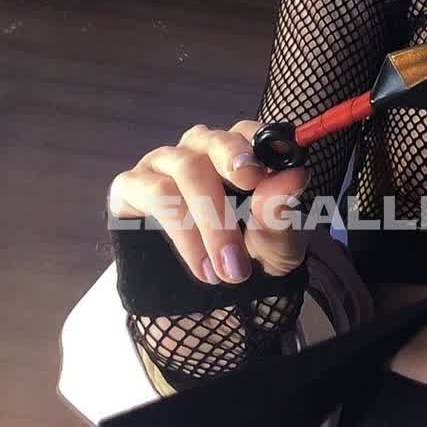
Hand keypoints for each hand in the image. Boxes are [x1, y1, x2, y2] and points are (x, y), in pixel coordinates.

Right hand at [108, 121, 308, 288]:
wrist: (215, 296)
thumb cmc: (250, 255)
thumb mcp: (277, 244)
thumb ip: (282, 211)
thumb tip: (295, 176)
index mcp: (239, 151)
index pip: (247, 131)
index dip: (252, 148)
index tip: (257, 177)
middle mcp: (199, 148)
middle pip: (211, 145)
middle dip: (231, 196)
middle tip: (240, 247)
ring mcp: (162, 164)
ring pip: (184, 171)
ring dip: (208, 225)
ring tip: (226, 272)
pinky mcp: (131, 185)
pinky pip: (153, 193)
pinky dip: (181, 232)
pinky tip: (200, 264)